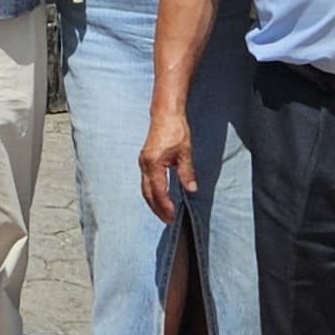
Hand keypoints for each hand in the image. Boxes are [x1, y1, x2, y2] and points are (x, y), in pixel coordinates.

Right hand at [138, 100, 195, 223]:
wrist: (165, 114)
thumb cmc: (175, 130)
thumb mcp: (185, 153)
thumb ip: (186, 173)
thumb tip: (191, 189)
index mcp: (153, 164)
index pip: (158, 191)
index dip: (165, 206)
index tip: (172, 216)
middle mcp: (145, 165)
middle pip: (147, 193)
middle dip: (157, 209)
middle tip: (168, 220)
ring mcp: (143, 162)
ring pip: (145, 188)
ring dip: (153, 202)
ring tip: (164, 213)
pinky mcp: (145, 160)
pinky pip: (145, 181)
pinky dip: (151, 193)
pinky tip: (159, 197)